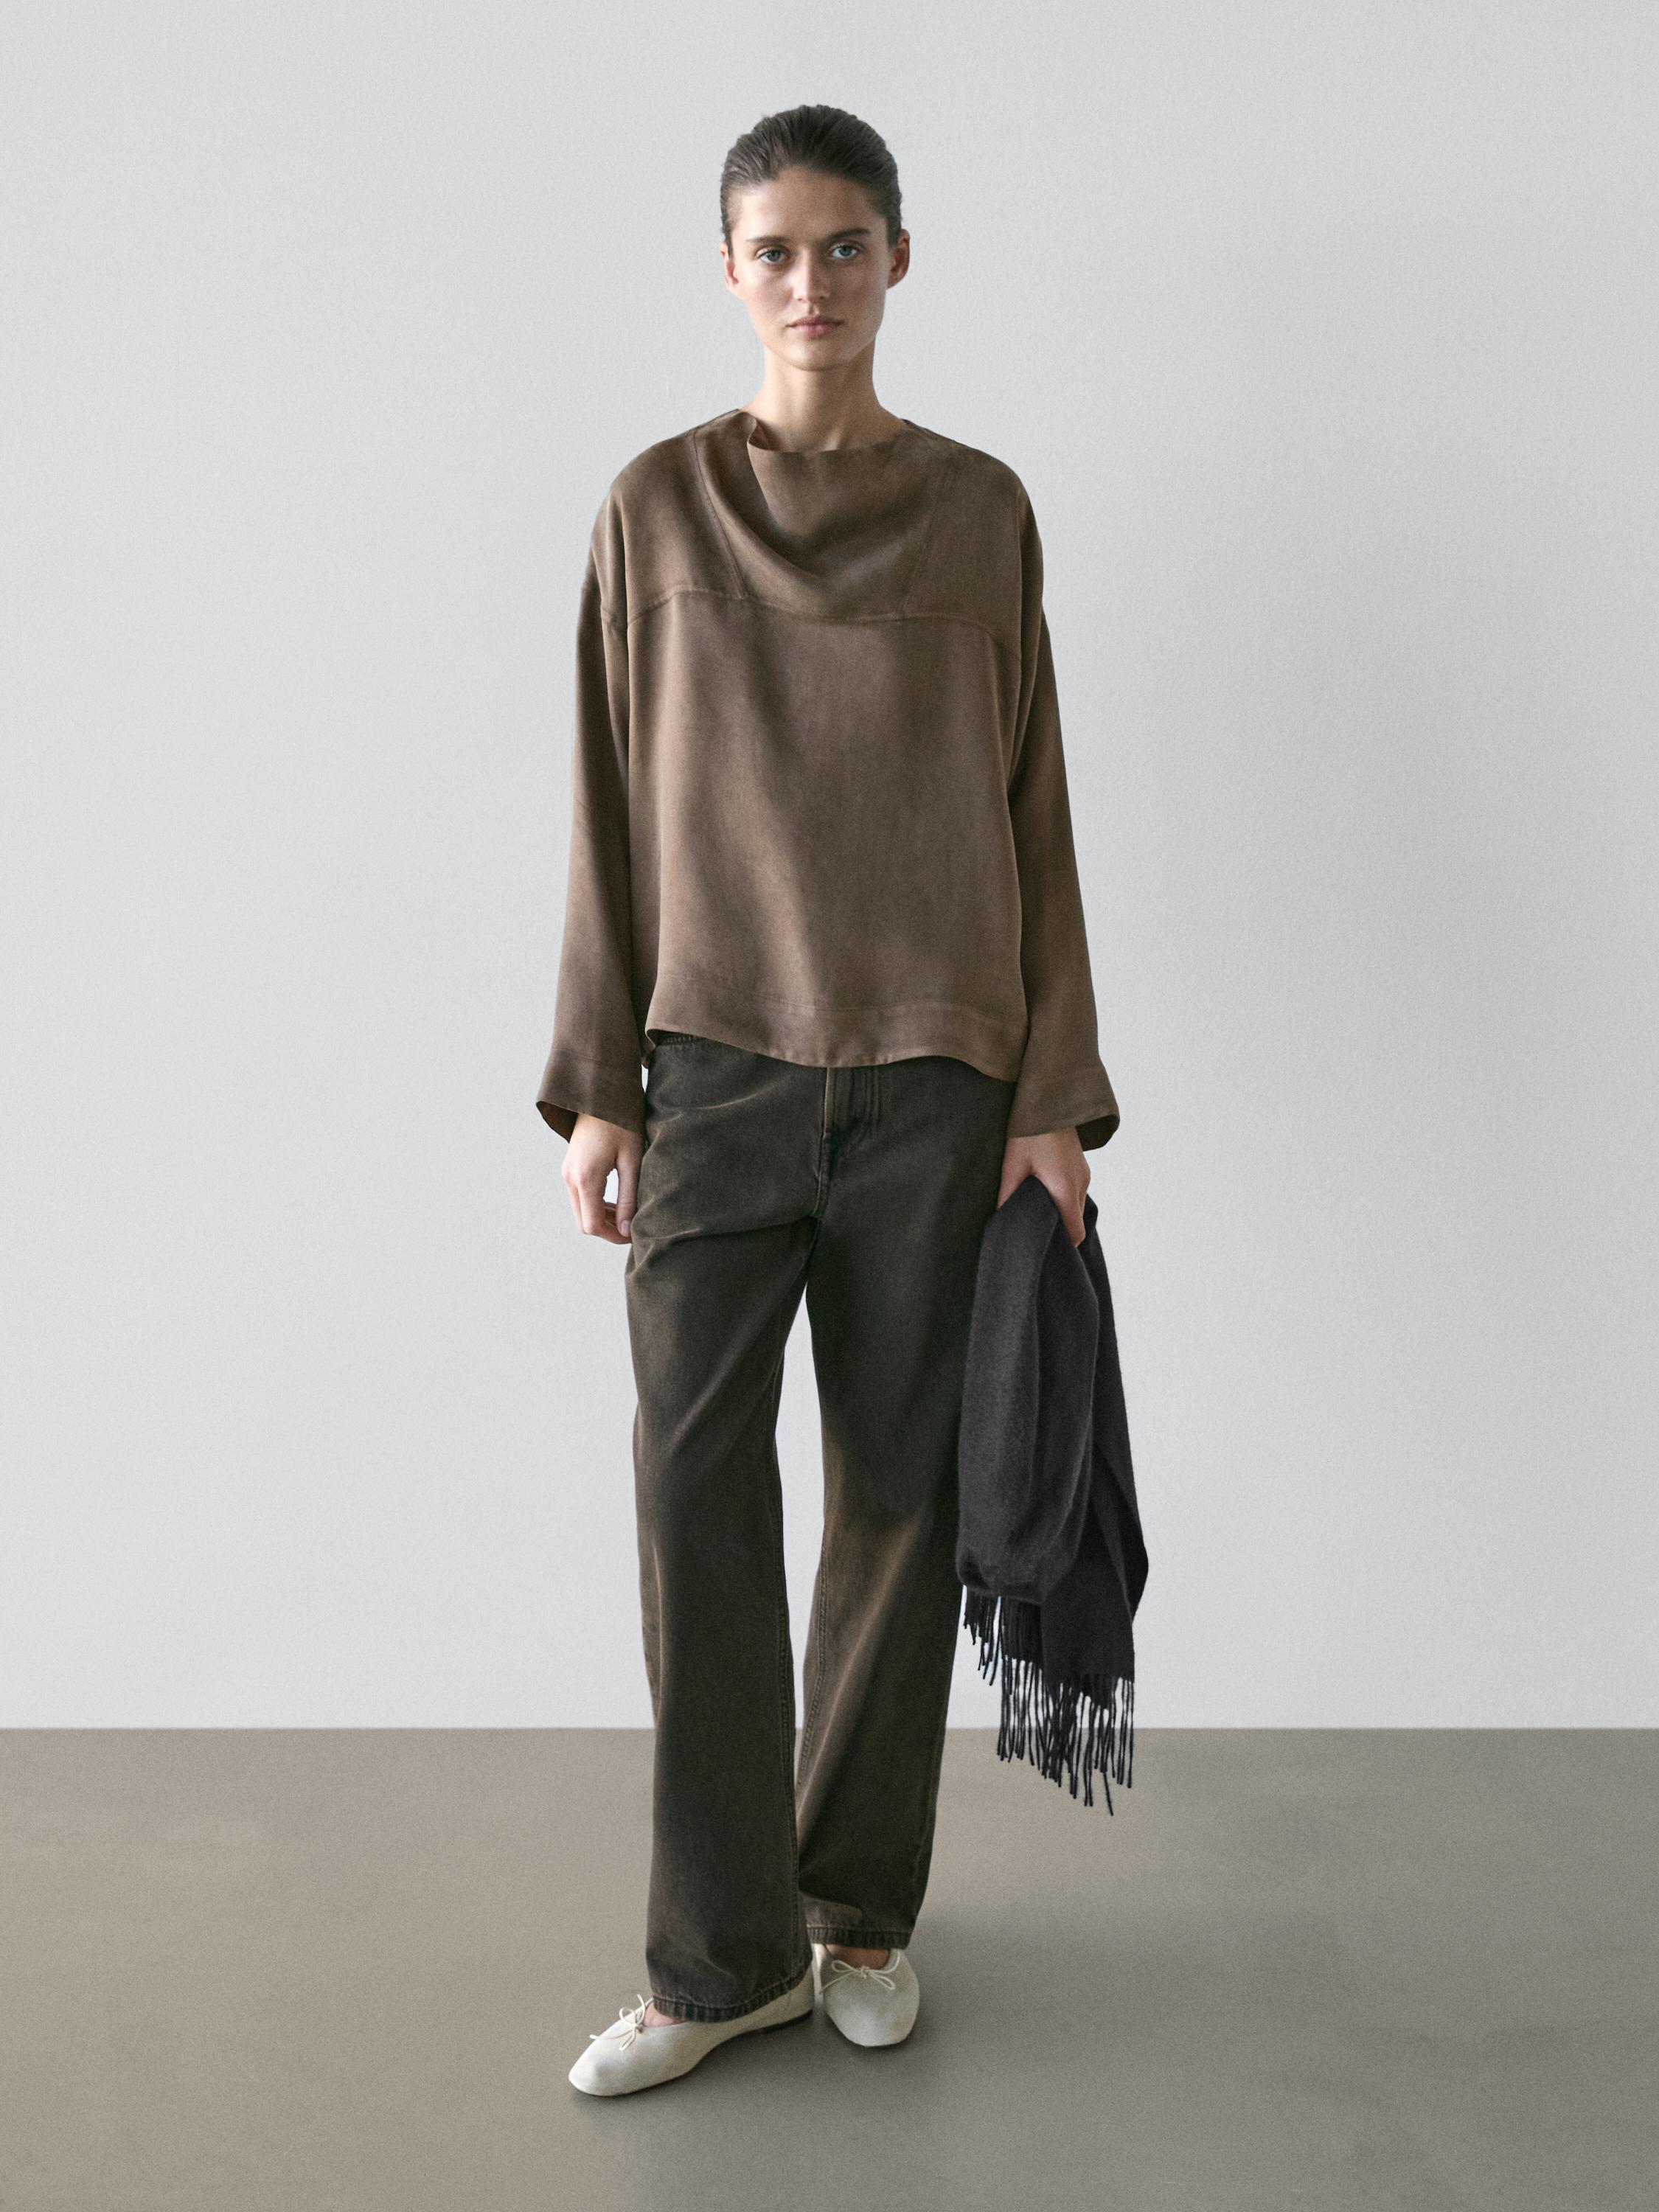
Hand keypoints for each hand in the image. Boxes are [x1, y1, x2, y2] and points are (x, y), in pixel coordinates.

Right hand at [564, 1113, 642, 1243]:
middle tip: (633, 1227)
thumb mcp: (631, 1161)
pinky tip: (616, 1202)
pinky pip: (579, 1199)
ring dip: (603, 1219)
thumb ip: (629, 1197)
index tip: (634, 1234)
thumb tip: (626, 1230)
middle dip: (608, 1230)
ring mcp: (567, 1174)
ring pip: (581, 1212)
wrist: (600, 1095)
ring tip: (628, 1214)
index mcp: (585, 1178)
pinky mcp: (569, 1169)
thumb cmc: (621, 1123)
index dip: (614, 1236)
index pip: (593, 1226)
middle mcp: (570, 1178)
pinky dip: (596, 1207)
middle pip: (584, 1223)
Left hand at [997, 1126, 1088, 1245]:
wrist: (1050, 1100)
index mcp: (1065, 1189)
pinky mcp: (1080, 1164)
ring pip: (1076, 1204)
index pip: (1075, 1233)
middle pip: (1075, 1220)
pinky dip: (1064, 1196)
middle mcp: (1080, 1184)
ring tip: (1036, 1210)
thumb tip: (1000, 1219)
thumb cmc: (1029, 1132)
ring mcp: (1083, 1173)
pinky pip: (1075, 1189)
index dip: (1063, 1246)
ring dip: (1061, 1211)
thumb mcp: (1012, 1165)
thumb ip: (1007, 1195)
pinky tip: (1043, 1190)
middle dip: (1059, 1230)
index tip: (1046, 1250)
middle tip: (1035, 1232)